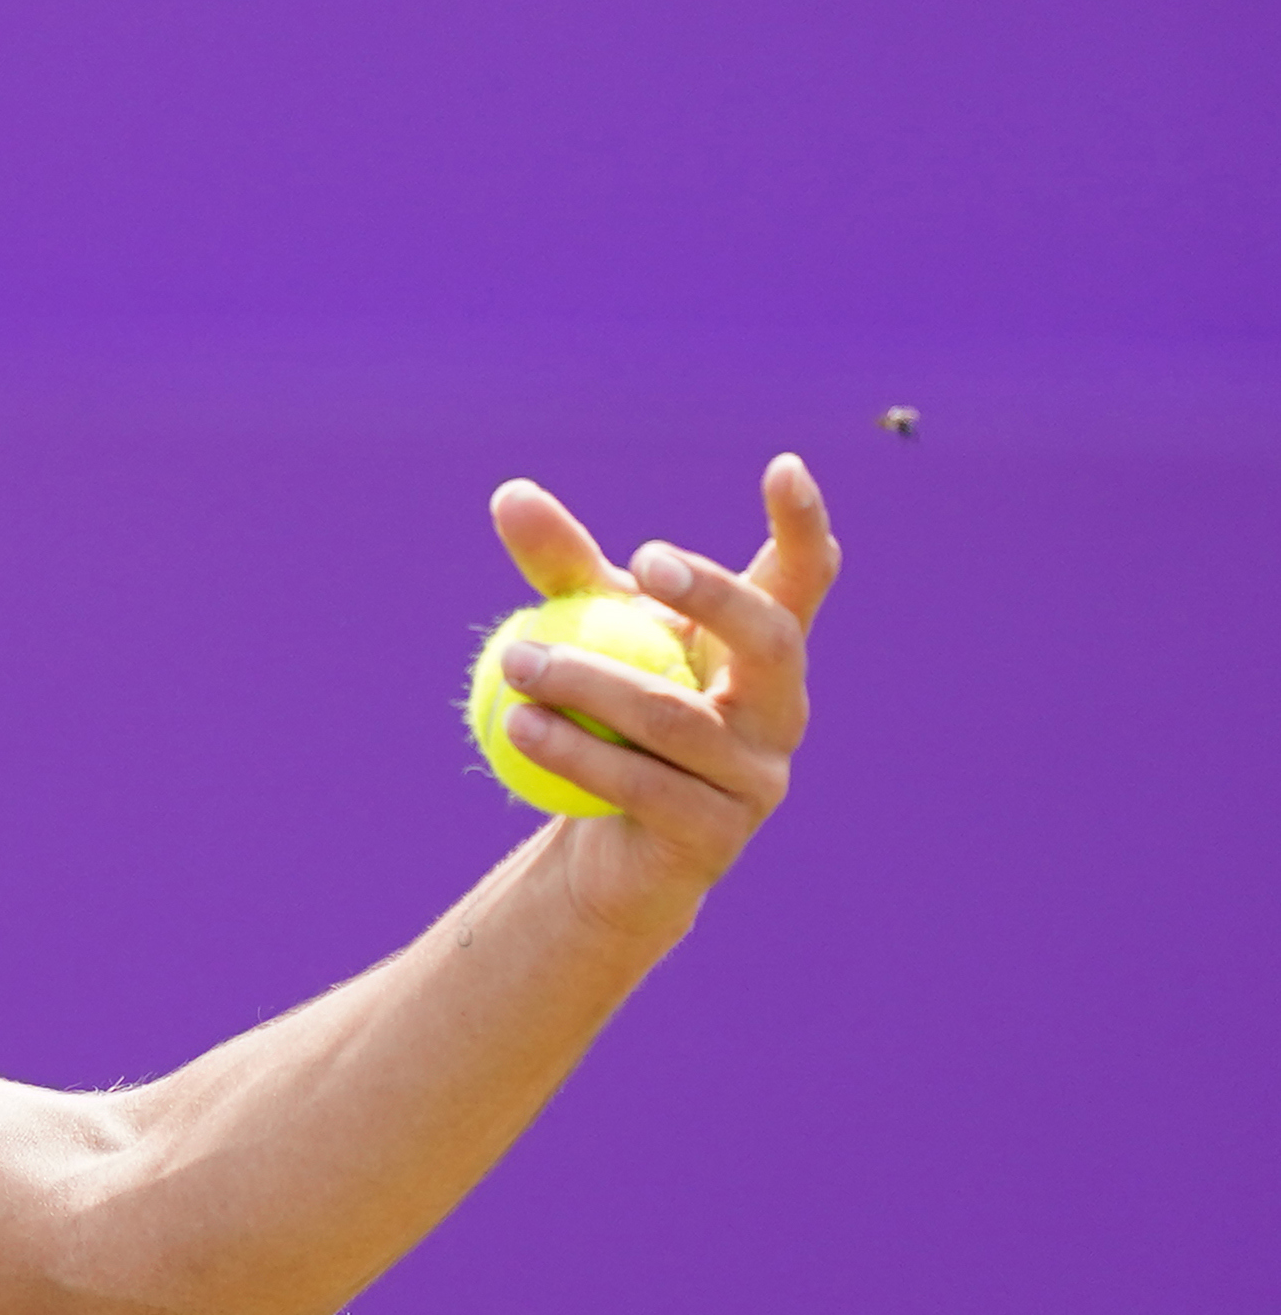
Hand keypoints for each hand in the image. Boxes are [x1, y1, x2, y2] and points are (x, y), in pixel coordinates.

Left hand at [485, 454, 841, 938]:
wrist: (603, 848)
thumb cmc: (608, 718)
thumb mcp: (586, 633)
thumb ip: (560, 567)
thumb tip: (509, 493)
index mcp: (763, 650)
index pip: (803, 580)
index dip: (805, 526)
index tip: (785, 466)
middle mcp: (781, 708)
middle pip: (773, 640)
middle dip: (714, 595)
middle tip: (640, 561)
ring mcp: (759, 776)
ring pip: (679, 718)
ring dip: (589, 684)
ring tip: (515, 662)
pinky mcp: (716, 835)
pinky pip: (642, 784)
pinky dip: (574, 752)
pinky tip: (517, 727)